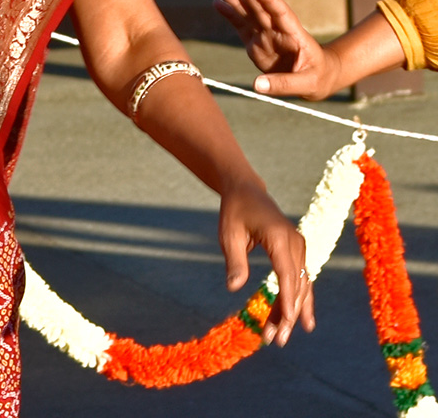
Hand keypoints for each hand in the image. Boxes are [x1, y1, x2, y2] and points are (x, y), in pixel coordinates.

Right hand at [214, 0, 338, 99]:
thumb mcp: (307, 84)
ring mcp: (266, 34)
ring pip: (250, 13)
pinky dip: (229, 14)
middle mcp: (278, 30)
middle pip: (262, 7)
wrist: (317, 78)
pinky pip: (240, 25)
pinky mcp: (255, 42)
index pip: (281, 12)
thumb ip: (283, 84)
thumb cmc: (317, 78)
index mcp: (295, 34)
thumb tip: (257, 85)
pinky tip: (217, 3)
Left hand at [219, 179, 314, 345]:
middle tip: (276, 340)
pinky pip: (300, 280)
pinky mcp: (297, 252)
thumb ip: (234, 260)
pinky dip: (299, 300)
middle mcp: (294, 242)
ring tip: (282, 337)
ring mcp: (299, 247)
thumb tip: (234, 288)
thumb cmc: (234, 211)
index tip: (287, 322)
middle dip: (286, 314)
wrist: (246, 190)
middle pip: (295, 285)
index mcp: (278, 236)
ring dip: (291, 311)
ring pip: (299, 286)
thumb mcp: (228, 233)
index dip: (287, 299)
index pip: (286, 273)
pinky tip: (303, 322)